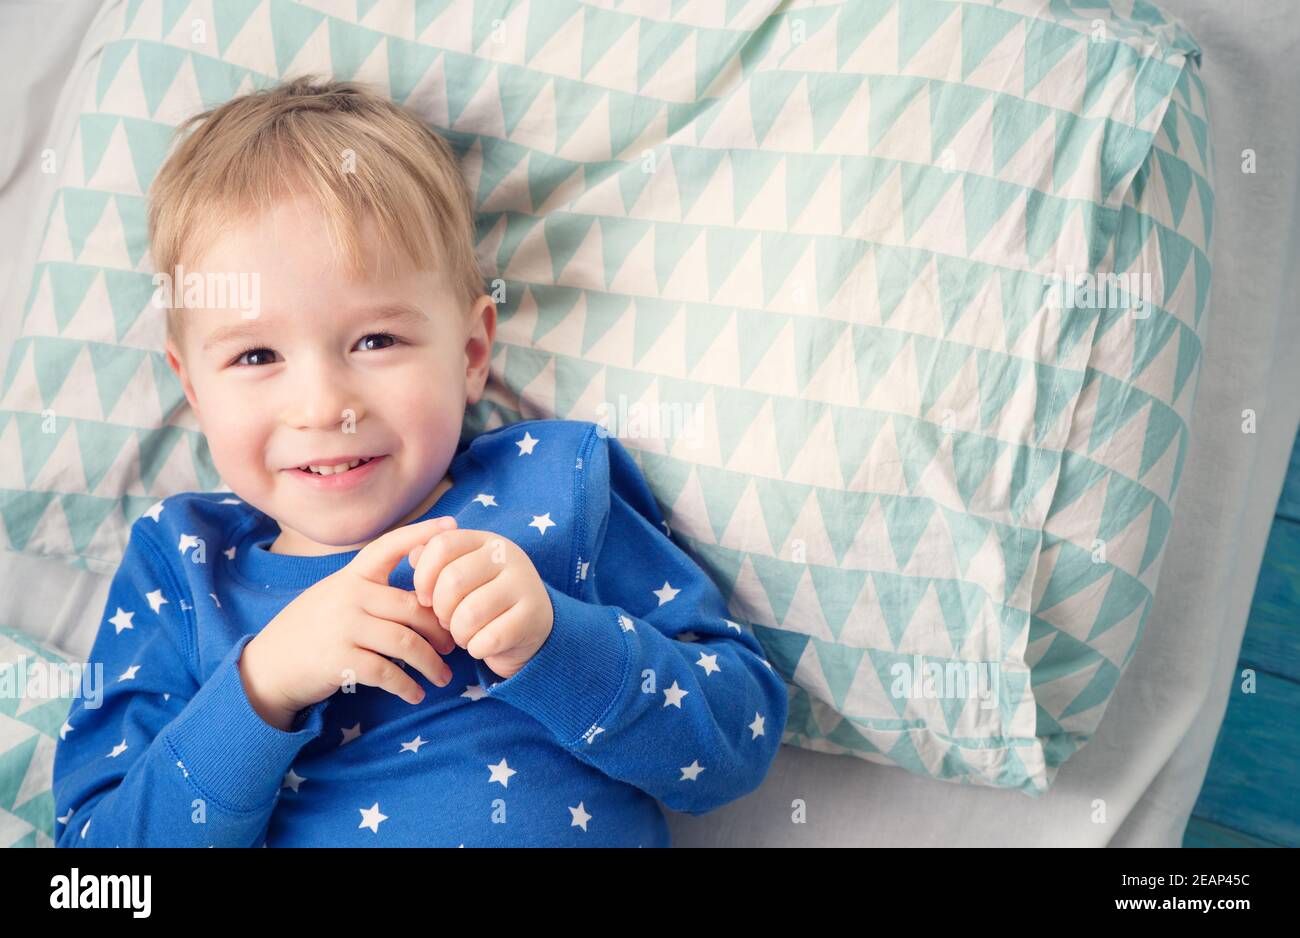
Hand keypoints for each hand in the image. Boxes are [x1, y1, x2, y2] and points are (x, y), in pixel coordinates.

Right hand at [239, 516, 460, 729]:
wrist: (267, 667)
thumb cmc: (311, 630)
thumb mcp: (335, 597)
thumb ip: (371, 591)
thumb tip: (426, 595)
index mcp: (351, 576)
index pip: (389, 546)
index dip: (421, 534)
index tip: (451, 526)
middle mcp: (349, 596)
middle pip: (412, 606)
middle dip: (440, 629)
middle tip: (453, 645)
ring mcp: (343, 627)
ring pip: (405, 641)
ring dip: (431, 663)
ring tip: (443, 677)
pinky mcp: (338, 660)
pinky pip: (386, 672)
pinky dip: (407, 686)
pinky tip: (416, 695)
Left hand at [408, 528, 553, 680]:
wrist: (532, 627)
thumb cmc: (484, 599)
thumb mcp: (461, 576)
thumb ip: (434, 563)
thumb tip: (412, 554)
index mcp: (485, 540)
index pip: (442, 545)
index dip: (423, 576)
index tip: (424, 598)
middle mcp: (508, 555)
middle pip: (453, 580)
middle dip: (441, 610)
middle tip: (446, 622)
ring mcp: (524, 584)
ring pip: (469, 613)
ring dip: (459, 633)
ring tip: (464, 635)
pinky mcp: (532, 616)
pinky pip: (489, 639)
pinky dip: (477, 649)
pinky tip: (482, 646)